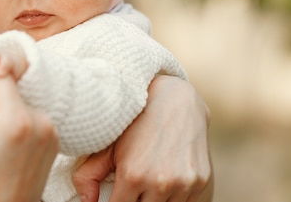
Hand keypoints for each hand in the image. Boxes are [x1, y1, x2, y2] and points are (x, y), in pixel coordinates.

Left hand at [73, 76, 212, 201]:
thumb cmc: (136, 122)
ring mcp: (184, 183)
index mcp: (133, 175)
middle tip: (131, 188)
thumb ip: (88, 176)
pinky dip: (174, 199)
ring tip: (148, 184)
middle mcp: (160, 182)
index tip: (116, 195)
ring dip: (154, 201)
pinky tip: (165, 184)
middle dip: (135, 201)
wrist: (174, 99)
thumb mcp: (106, 145)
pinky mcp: (201, 181)